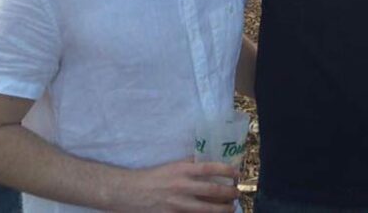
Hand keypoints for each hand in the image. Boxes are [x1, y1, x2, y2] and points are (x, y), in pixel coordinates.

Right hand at [114, 159, 239, 211]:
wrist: (130, 192)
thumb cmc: (153, 177)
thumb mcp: (173, 165)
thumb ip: (190, 163)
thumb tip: (210, 160)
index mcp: (182, 170)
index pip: (210, 169)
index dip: (226, 171)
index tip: (237, 174)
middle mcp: (181, 186)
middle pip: (213, 191)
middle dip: (229, 193)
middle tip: (237, 193)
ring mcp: (177, 204)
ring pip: (206, 209)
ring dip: (222, 209)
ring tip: (231, 207)